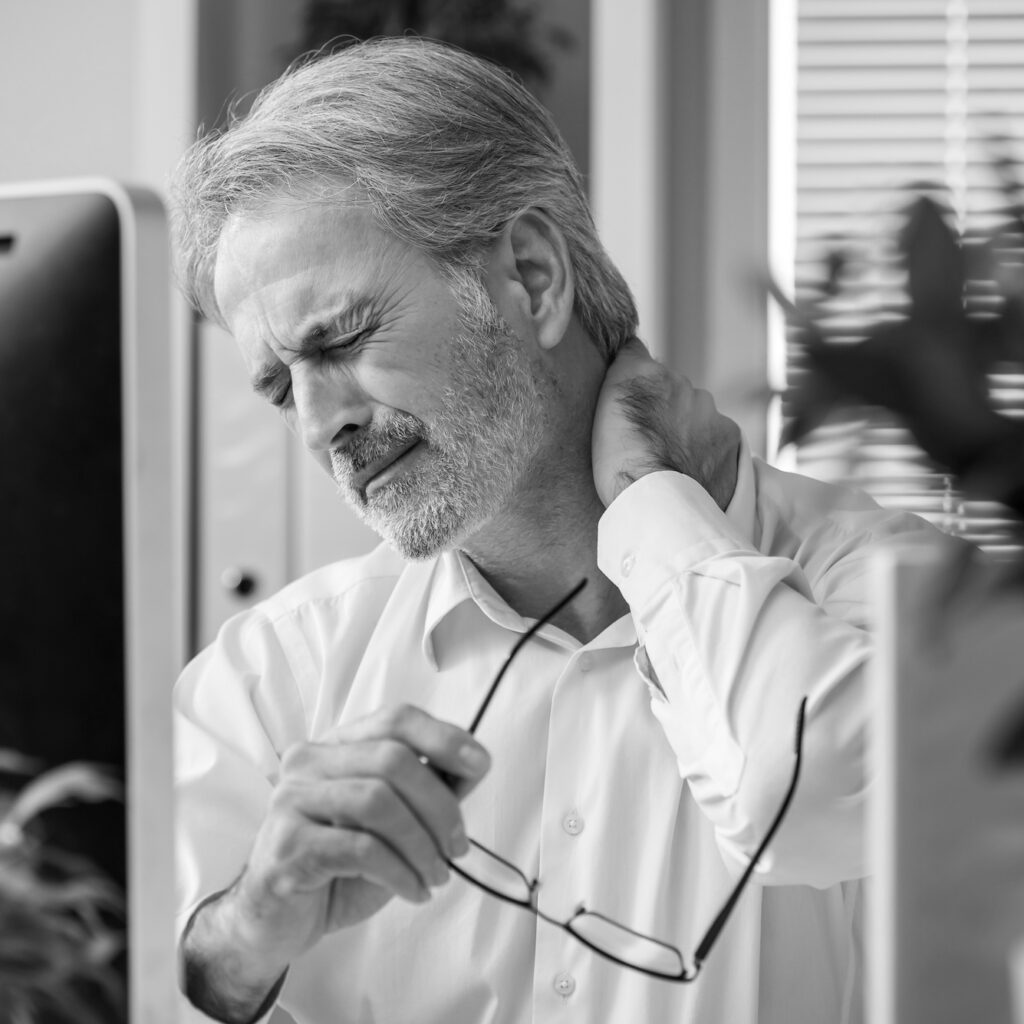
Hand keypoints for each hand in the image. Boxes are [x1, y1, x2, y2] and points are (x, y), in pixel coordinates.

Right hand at [199, 705, 489, 976]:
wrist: (278, 920)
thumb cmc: (340, 865)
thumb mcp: (392, 822)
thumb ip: (426, 789)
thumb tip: (473, 765)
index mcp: (337, 745)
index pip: (395, 719)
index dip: (443, 737)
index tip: (480, 765)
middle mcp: (309, 761)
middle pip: (392, 760)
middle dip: (439, 805)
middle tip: (457, 846)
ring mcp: (292, 799)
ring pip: (378, 802)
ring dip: (422, 844)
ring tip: (436, 874)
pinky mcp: (287, 845)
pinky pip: (361, 849)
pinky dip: (401, 872)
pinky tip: (413, 890)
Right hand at [591, 337, 741, 508]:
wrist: (659, 504)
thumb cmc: (619, 464)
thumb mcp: (600, 415)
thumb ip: (618, 384)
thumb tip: (628, 360)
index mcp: (640, 373)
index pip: (634, 353)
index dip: (631, 373)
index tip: (628, 393)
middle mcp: (678, 380)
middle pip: (670, 387)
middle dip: (663, 406)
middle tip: (649, 438)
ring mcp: (708, 407)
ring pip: (696, 411)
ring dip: (687, 427)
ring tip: (671, 459)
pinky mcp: (729, 435)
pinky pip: (717, 436)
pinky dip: (708, 449)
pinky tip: (693, 469)